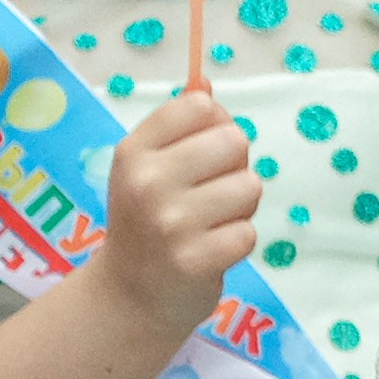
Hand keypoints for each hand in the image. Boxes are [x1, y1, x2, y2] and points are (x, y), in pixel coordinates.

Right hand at [89, 90, 261, 347]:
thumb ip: (180, 125)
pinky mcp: (195, 260)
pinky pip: (248, 232)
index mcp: (135, 151)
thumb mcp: (147, 168)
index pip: (200, 105)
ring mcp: (170, 222)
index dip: (215, 126)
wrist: (128, 297)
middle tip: (209, 194)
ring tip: (210, 224)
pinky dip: (237, 242)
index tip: (199, 154)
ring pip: (249, 186)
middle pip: (234, 140)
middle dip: (234, 167)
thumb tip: (206, 80)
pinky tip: (211, 251)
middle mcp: (148, 181)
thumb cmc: (146, 222)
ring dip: (240, 207)